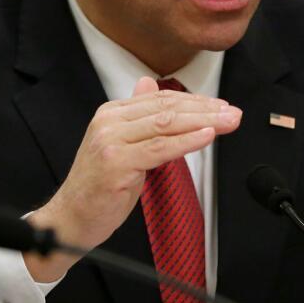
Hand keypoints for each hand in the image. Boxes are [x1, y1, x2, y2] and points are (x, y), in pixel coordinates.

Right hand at [24, 77, 241, 281]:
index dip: (194, 101)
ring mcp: (111, 141)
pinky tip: (208, 136)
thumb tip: (148, 83)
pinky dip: (187, 141)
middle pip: (166, 108)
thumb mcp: (121, 145)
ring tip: (228, 121)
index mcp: (111, 113)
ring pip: (166, 124)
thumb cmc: (99, 187)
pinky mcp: (117, 162)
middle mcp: (109, 121)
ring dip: (203, 122)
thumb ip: (138, 116)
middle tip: (233, 112)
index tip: (221, 106)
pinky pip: (160, 148)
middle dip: (205, 109)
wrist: (70, 219)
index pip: (160, 99)